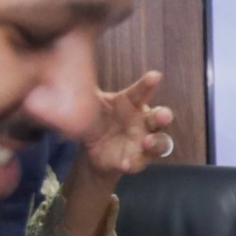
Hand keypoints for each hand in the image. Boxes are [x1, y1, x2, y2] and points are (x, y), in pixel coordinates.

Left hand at [80, 69, 175, 184]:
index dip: (148, 85)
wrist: (96, 147)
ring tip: (146, 142)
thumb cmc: (100, 118)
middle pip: (160, 118)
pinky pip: (138, 162)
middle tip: (162, 115)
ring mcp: (144, 143)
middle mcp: (145, 122)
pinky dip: (132, 163)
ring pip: (161, 143)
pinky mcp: (136, 161)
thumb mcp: (92, 104)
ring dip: (156, 142)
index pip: (142, 92)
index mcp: (134, 104)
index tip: (154, 76)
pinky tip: (125, 163)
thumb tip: (72, 72)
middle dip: (163, 116)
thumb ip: (87, 93)